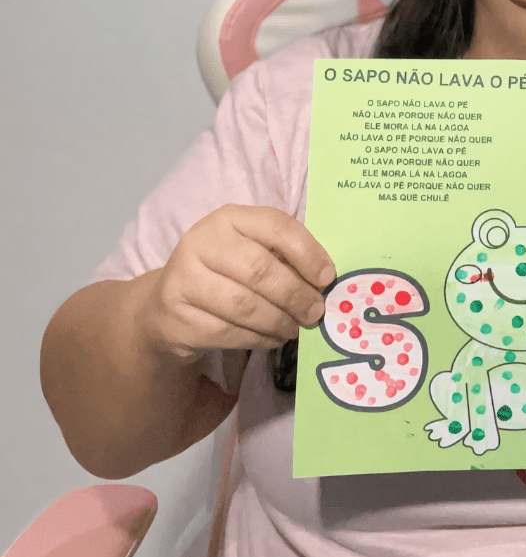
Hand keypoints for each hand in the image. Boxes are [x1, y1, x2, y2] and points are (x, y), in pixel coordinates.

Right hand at [137, 205, 336, 362]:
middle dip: (295, 295)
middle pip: (260, 270)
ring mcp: (184, 280)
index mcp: (228, 218)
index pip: (275, 226)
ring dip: (279, 321)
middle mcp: (202, 243)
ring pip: (244, 306)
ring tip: (298, 328)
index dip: (307, 252)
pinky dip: (259, 338)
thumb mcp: (250, 249)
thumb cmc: (224, 271)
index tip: (327, 277)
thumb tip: (324, 280)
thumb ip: (283, 255)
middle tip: (316, 311)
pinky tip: (274, 338)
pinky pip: (229, 333)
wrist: (168, 303)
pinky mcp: (177, 319)